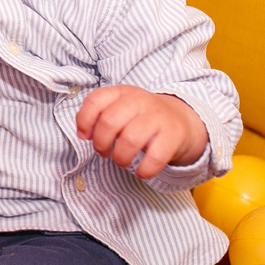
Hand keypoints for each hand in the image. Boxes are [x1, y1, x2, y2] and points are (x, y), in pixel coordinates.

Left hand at [75, 85, 207, 178]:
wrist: (181, 118)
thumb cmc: (140, 116)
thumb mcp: (119, 107)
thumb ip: (98, 116)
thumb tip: (83, 134)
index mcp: (121, 92)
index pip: (95, 100)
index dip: (85, 121)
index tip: (85, 136)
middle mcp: (139, 101)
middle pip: (109, 122)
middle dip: (101, 143)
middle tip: (103, 152)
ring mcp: (157, 117)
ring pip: (130, 140)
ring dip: (120, 157)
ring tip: (121, 161)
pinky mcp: (173, 135)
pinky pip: (155, 156)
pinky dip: (145, 169)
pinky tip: (142, 172)